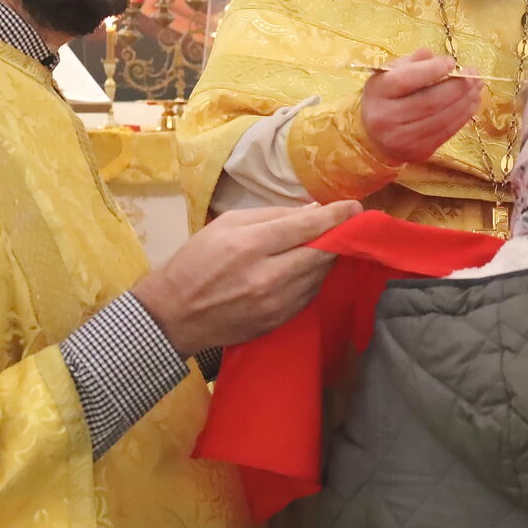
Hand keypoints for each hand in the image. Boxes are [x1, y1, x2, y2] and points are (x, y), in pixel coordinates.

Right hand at [132, 200, 360, 357]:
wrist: (173, 315)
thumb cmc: (195, 262)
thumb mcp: (225, 225)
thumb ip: (270, 216)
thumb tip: (310, 211)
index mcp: (251, 245)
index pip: (306, 227)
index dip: (336, 215)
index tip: (355, 207)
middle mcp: (268, 276)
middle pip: (321, 253)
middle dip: (339, 236)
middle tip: (350, 224)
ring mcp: (275, 303)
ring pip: (319, 275)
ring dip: (327, 258)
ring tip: (327, 243)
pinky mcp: (278, 321)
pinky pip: (309, 294)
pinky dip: (313, 278)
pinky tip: (308, 268)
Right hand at [360, 47, 483, 164]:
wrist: (372, 137)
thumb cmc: (385, 98)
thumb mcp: (389, 74)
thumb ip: (410, 62)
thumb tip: (434, 55)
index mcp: (378, 93)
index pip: (407, 80)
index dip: (433, 70)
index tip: (451, 61)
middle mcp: (387, 118)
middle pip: (430, 101)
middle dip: (457, 86)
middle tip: (474, 73)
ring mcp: (403, 138)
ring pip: (442, 118)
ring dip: (465, 101)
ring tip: (477, 87)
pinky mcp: (418, 151)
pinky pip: (446, 132)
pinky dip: (463, 116)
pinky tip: (471, 103)